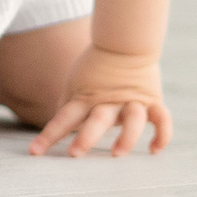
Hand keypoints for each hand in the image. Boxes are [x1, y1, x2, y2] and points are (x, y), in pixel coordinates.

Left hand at [27, 45, 170, 157]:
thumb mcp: (75, 83)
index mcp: (86, 98)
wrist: (125, 43)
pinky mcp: (152, 100)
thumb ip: (68, 105)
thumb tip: (57, 127)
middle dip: (87, 136)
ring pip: (133, 119)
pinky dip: (162, 135)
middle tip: (75, 153)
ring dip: (126, 137)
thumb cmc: (95, 67)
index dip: (49, 135)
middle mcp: (108, 101)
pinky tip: (154, 150)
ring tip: (118, 153)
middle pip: (97, 119)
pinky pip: (161, 119)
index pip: (63, 118)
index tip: (34, 152)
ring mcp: (132, 101)